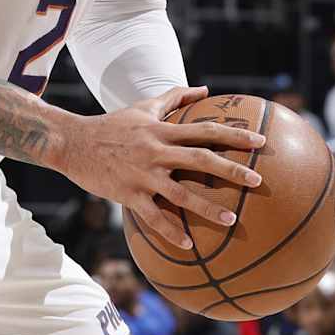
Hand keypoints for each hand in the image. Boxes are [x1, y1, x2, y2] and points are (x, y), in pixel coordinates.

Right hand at [56, 87, 263, 249]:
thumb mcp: (144, 107)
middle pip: (200, 160)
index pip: (205, 130)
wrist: (73, 143)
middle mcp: (156, 151)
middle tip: (257, 182)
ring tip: (232, 220)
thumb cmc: (112, 124)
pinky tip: (188, 245)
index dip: (234, 136)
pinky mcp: (128, 194)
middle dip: (231, 171)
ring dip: (208, 207)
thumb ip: (175, 97)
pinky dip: (170, 231)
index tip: (260, 143)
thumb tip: (205, 89)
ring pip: (181, 193)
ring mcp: (142, 174)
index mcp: (162, 131)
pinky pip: (152, 217)